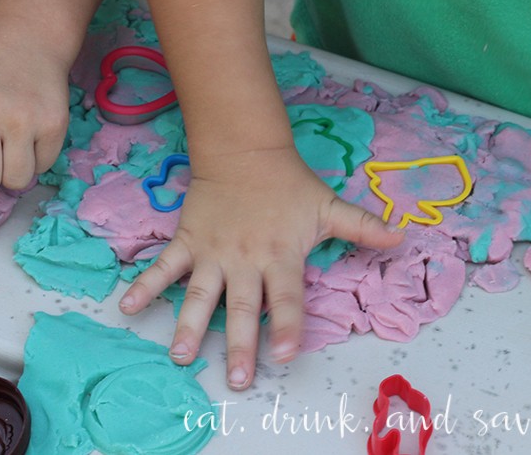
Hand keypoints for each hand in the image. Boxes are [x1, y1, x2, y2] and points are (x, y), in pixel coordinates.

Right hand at [119, 146, 403, 389]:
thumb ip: (362, 226)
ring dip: (190, 325)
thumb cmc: (288, 185)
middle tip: (238, 379)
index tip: (283, 355)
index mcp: (281, 255)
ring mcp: (213, 252)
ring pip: (201, 294)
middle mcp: (246, 259)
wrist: (243, 151)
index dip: (286, 326)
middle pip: (244, 307)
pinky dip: (146, 285)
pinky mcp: (188, 241)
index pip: (287, 297)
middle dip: (241, 344)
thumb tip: (403, 237)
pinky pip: (164, 266)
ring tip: (182, 356)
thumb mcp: (328, 206)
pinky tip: (128, 307)